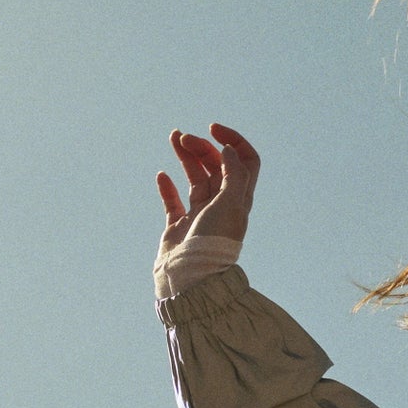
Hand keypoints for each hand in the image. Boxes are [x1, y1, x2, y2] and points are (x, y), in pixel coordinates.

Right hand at [156, 123, 260, 254]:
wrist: (191, 278)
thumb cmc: (213, 242)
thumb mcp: (230, 204)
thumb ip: (233, 174)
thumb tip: (227, 149)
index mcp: (239, 198)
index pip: (245, 161)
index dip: (233, 141)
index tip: (213, 129)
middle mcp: (221, 204)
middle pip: (216, 166)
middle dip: (201, 147)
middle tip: (183, 137)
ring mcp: (199, 215)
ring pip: (195, 178)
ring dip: (186, 157)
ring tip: (173, 138)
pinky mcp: (178, 226)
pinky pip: (173, 202)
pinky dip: (168, 187)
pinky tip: (162, 175)